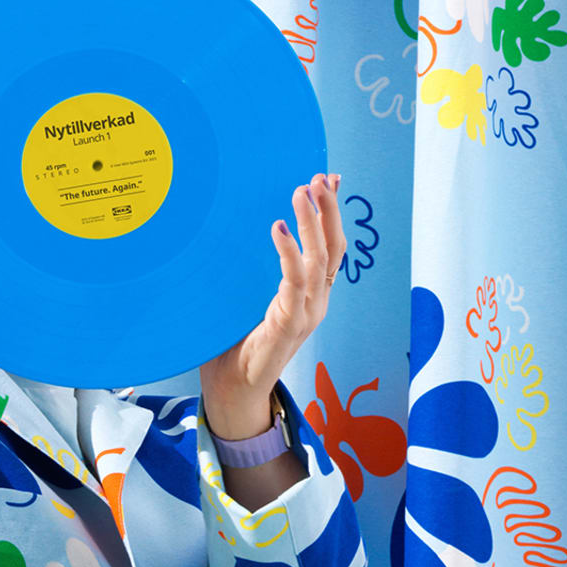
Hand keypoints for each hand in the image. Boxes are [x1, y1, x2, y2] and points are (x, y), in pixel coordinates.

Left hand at [199, 172, 345, 438]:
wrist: (233, 388)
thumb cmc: (236, 343)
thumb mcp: (248, 298)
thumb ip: (254, 270)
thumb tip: (242, 233)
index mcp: (311, 294)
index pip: (329, 246)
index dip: (331, 213)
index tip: (328, 179)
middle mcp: (316, 301)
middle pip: (332, 248)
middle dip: (329, 210)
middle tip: (319, 177)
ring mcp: (307, 313)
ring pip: (319, 260)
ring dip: (312, 223)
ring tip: (301, 192)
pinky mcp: (290, 325)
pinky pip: (294, 282)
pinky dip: (289, 253)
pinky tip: (278, 228)